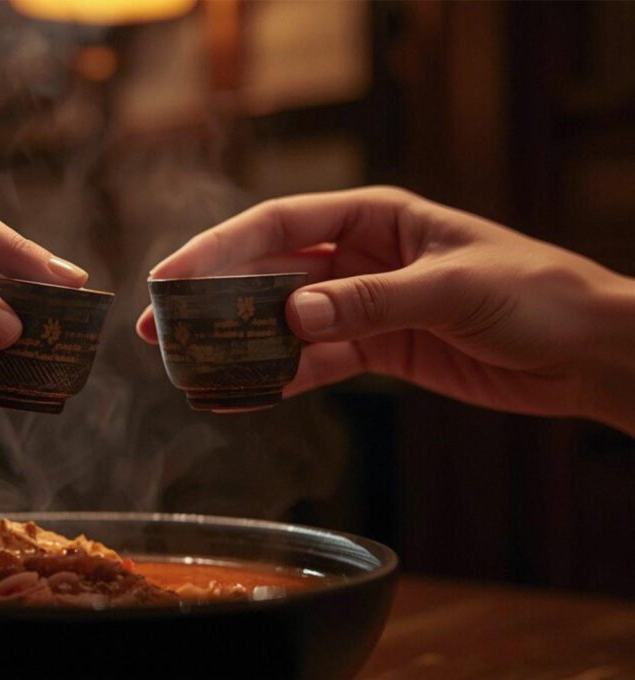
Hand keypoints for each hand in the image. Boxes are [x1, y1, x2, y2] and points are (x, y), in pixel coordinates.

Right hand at [137, 187, 634, 433]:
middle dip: (212, 299)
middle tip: (159, 327)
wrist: (586, 352)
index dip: (219, 248)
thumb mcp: (454, 287)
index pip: (279, 224)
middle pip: (268, 273)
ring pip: (282, 321)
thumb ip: (371, 301)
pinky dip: (278, 379)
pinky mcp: (374, 350)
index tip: (173, 275)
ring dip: (237, 343)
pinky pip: (314, 362)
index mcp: (374, 217)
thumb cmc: (536, 294)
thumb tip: (297, 314)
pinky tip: (240, 394)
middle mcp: (358, 256)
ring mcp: (362, 305)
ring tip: (187, 367)